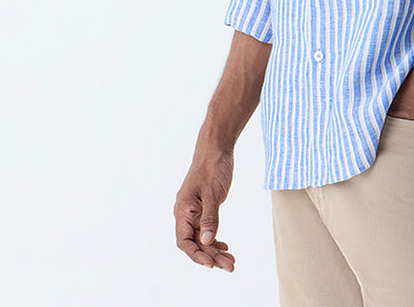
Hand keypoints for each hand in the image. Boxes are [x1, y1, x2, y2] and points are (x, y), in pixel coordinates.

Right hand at [174, 138, 235, 271]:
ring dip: (215, 250)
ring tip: (231, 262)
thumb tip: (207, 242)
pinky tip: (225, 247)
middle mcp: (185, 213)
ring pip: (202, 238)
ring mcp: (194, 211)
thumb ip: (210, 218)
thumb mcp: (213, 193)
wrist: (216, 148)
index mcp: (183, 209)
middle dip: (211, 256)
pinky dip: (215, 239)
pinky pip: (206, 229)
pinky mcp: (203, 208)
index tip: (211, 264)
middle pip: (195, 243)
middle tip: (230, 266)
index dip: (196, 255)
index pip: (184, 241)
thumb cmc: (213, 167)